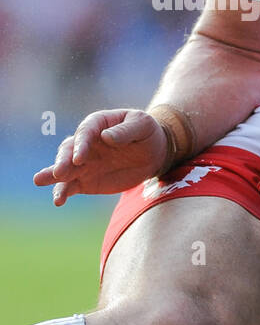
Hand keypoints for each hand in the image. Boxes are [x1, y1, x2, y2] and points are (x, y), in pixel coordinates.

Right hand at [33, 109, 167, 204]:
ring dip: (52, 176)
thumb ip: (125, 131)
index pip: (85, 133)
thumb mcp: (143, 125)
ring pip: (64, 169)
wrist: (154, 153)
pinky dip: (64, 192)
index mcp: (97, 124)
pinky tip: (59, 201)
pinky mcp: (86, 180)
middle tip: (59, 172)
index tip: (80, 158)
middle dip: (62, 161)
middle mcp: (84, 143)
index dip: (81, 145)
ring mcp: (83, 163)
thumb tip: (106, 137)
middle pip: (68, 151)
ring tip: (39, 181)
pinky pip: (72, 186)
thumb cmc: (147, 133)